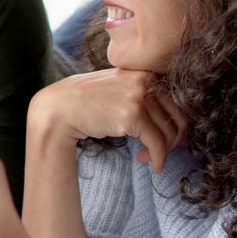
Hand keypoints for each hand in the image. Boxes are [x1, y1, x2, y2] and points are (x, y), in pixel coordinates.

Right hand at [30, 68, 188, 171]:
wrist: (59, 108)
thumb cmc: (85, 101)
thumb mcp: (117, 87)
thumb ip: (140, 94)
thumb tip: (170, 118)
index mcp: (144, 71)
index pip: (176, 100)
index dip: (176, 122)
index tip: (169, 138)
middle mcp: (145, 80)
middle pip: (177, 116)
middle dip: (172, 139)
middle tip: (160, 152)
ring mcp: (139, 96)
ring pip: (168, 131)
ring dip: (162, 151)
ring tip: (148, 158)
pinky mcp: (132, 116)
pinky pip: (157, 143)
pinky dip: (158, 158)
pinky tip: (152, 166)